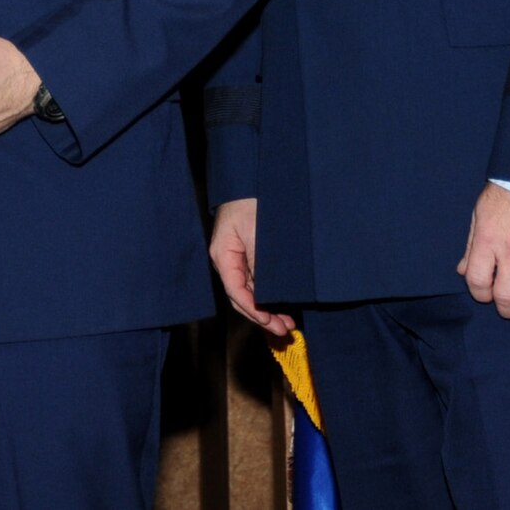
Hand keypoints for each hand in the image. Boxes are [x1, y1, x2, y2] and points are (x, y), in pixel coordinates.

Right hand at [209, 198, 294, 335]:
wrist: (253, 179)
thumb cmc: (252, 202)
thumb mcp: (258, 234)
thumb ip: (260, 265)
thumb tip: (266, 295)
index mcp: (223, 255)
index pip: (235, 291)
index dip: (252, 310)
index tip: (270, 321)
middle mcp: (227, 261)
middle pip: (241, 296)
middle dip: (261, 315)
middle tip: (284, 330)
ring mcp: (237, 259)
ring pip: (249, 292)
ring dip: (266, 308)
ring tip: (286, 323)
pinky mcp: (248, 256)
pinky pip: (254, 282)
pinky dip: (267, 296)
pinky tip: (280, 305)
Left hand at [456, 182, 509, 318]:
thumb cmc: (506, 194)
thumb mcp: (479, 215)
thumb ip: (471, 247)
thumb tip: (464, 272)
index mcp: (487, 239)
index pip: (478, 281)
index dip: (479, 294)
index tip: (483, 294)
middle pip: (506, 296)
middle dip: (505, 308)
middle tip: (507, 308)